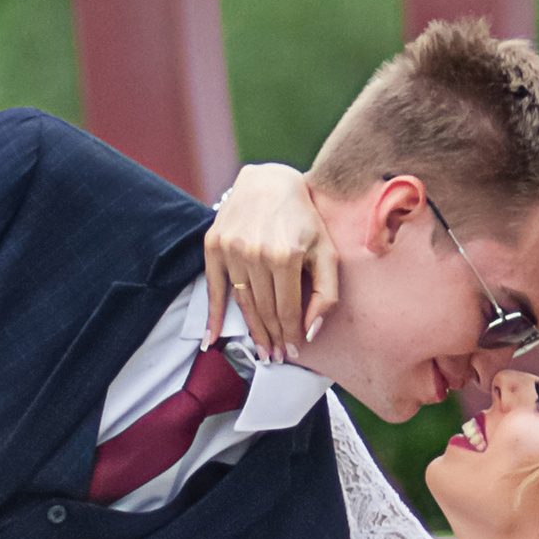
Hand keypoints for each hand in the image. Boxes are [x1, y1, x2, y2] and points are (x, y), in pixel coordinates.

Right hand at [203, 163, 338, 363]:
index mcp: (287, 256)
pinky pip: (213, 289)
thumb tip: (310, 330)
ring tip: (259, 351)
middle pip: (264, 311)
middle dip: (272, 337)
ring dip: (251, 332)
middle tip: (274, 357)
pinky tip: (211, 339)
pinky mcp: (214, 245)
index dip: (290, 334)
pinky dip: (212, 316)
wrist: (269, 181)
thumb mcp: (326, 250)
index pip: (287, 310)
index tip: (293, 351)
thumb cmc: (303, 218)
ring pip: (242, 304)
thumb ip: (326, 292)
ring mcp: (232, 249)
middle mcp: (257, 254)